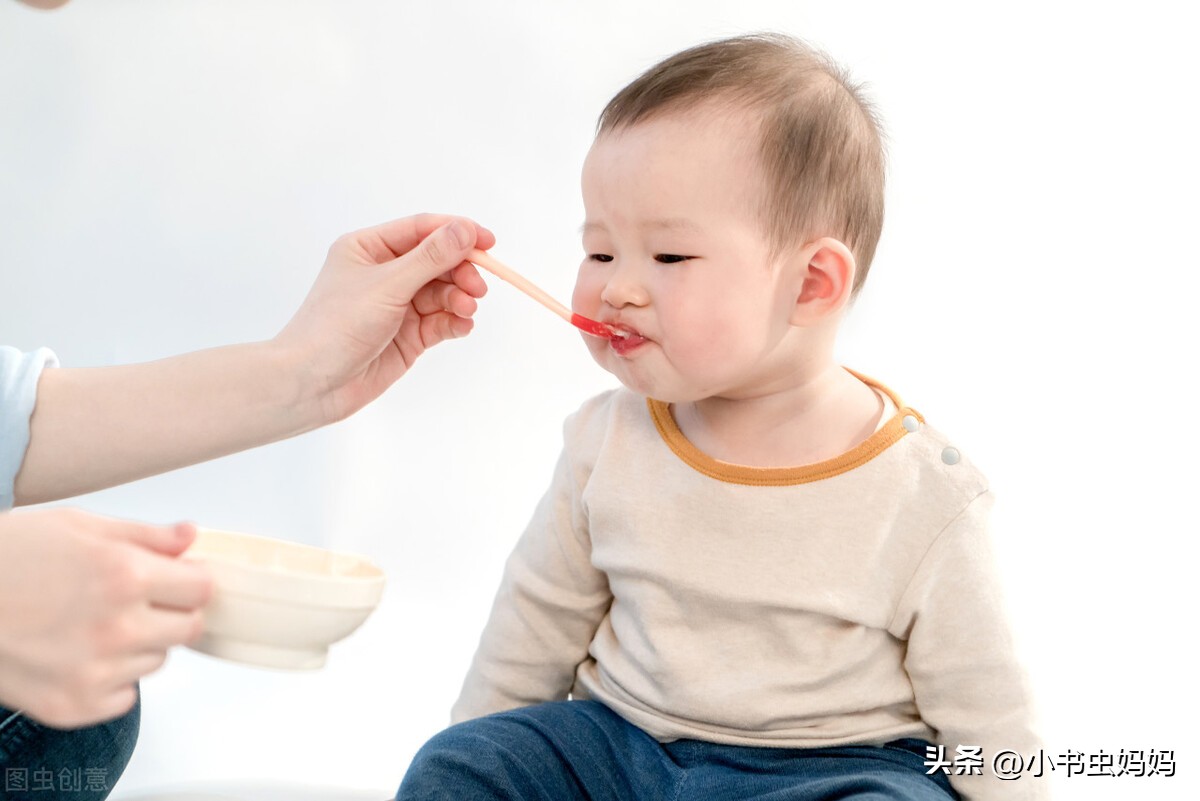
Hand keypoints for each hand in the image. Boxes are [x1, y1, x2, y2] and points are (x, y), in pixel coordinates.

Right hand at [0, 509, 212, 727]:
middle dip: (171, 612)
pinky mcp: (75, 706)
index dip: (190, 581)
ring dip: (139, 645)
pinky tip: (76, 654)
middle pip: (188, 628)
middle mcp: (117, 628)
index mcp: (125, 576)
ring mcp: (96, 673)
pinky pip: (124, 695)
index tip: (178, 579)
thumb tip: (190, 537)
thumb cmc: (5, 559)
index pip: (202, 589)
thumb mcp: (77, 527)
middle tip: (136, 601)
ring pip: (155, 661)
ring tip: (89, 624)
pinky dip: (111, 679)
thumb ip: (145, 536)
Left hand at [275, 213, 494, 423]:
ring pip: (442, 292)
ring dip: (459, 298)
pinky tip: (462, 326)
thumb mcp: (387, 285)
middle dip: (461, 272)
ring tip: (466, 310)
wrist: (313, 383)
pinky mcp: (408, 335)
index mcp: (369, 248)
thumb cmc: (336, 326)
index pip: (421, 230)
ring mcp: (397, 305)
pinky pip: (440, 320)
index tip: (489, 242)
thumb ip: (430, 258)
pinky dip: (455, 321)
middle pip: (437, 261)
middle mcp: (384, 273)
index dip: (457, 232)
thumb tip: (465, 229)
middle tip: (478, 288)